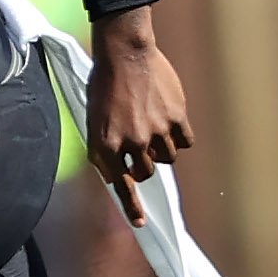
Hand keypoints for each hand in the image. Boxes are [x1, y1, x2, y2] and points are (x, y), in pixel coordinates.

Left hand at [86, 8, 191, 225]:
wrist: (125, 52)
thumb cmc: (105, 85)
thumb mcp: (93, 120)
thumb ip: (102, 151)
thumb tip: (113, 177)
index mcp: (107, 144)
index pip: (122, 185)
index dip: (132, 207)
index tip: (142, 223)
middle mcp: (132, 142)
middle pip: (148, 173)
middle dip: (145, 164)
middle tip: (142, 145)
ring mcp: (156, 130)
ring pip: (168, 158)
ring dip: (162, 147)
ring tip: (153, 123)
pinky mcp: (176, 117)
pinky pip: (185, 141)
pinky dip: (179, 135)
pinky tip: (169, 119)